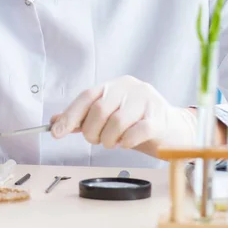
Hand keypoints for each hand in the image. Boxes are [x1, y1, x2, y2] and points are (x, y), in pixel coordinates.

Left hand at [50, 76, 196, 157]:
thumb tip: (54, 122)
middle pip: (99, 109)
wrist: (172, 130)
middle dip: (93, 132)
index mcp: (115, 84)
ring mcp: (146, 100)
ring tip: (115, 142)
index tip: (56, 133)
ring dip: (110, 140)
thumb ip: (83, 118)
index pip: (87, 96)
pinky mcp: (159, 117)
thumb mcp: (109, 117)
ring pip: (116, 122)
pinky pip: (136, 132)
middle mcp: (130, 87)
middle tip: (98, 140)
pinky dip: (127, 142)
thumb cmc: (137, 122)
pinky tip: (128, 143)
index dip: (70, 115)